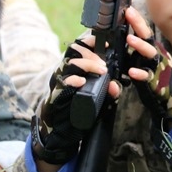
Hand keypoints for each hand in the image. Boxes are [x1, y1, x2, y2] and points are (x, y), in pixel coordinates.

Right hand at [31, 38, 120, 165]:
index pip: (81, 47)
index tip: (106, 42)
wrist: (61, 129)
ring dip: (87, 64)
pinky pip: (63, 83)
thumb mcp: (98, 99)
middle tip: (105, 63)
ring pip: (70, 64)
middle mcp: (66, 71)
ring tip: (101, 71)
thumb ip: (108, 92)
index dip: (91, 42)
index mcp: (76, 68)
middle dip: (92, 54)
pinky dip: (73, 80)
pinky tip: (81, 82)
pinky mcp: (56, 94)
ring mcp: (60, 81)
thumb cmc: (79, 109)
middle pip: (75, 51)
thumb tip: (115, 86)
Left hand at [124, 6, 171, 119]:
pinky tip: (132, 71)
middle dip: (138, 25)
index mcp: (151, 48)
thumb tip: (126, 35)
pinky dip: (140, 73)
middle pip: (147, 37)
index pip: (143, 31)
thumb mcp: (148, 58)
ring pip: (149, 53)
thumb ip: (139, 48)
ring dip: (140, 45)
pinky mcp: (154, 81)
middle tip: (129, 14)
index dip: (137, 20)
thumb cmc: (157, 73)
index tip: (128, 9)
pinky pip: (147, 76)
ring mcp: (156, 66)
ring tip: (130, 38)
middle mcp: (155, 54)